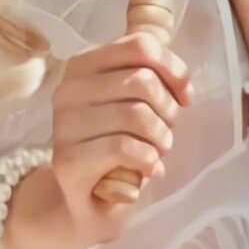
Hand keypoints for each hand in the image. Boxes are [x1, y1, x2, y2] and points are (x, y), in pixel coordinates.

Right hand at [47, 32, 194, 248]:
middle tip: (166, 132)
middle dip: (169, 110)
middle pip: (143, 81)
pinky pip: (125, 147)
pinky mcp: (68, 159)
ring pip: (137, 115)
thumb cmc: (113, 143)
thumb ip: (148, 68)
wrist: (79, 202)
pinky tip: (150, 169)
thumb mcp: (131, 100)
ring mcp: (64, 124)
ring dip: (161, 139)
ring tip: (158, 152)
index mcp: (84, 64)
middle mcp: (69, 89)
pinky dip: (148, 160)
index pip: (140, 46)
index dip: (174, 69)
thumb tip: (175, 56)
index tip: (185, 96)